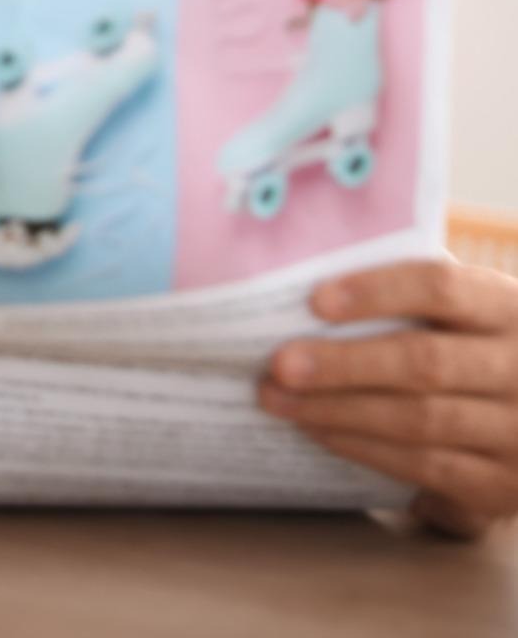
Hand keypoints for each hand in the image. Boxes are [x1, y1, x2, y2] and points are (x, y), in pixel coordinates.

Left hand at [259, 258, 517, 537]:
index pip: (441, 287)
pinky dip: (366, 449)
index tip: (315, 300)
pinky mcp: (504, 484)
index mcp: (508, 307)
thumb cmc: (480, 348)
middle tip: (277, 364)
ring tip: (279, 400)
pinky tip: (320, 432)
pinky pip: (426, 466)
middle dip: (343, 364)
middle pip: (424, 362)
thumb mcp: (469, 314)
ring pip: (420, 419)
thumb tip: (310, 298)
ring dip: (338, 411)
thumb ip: (413, 302)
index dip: (376, 291)